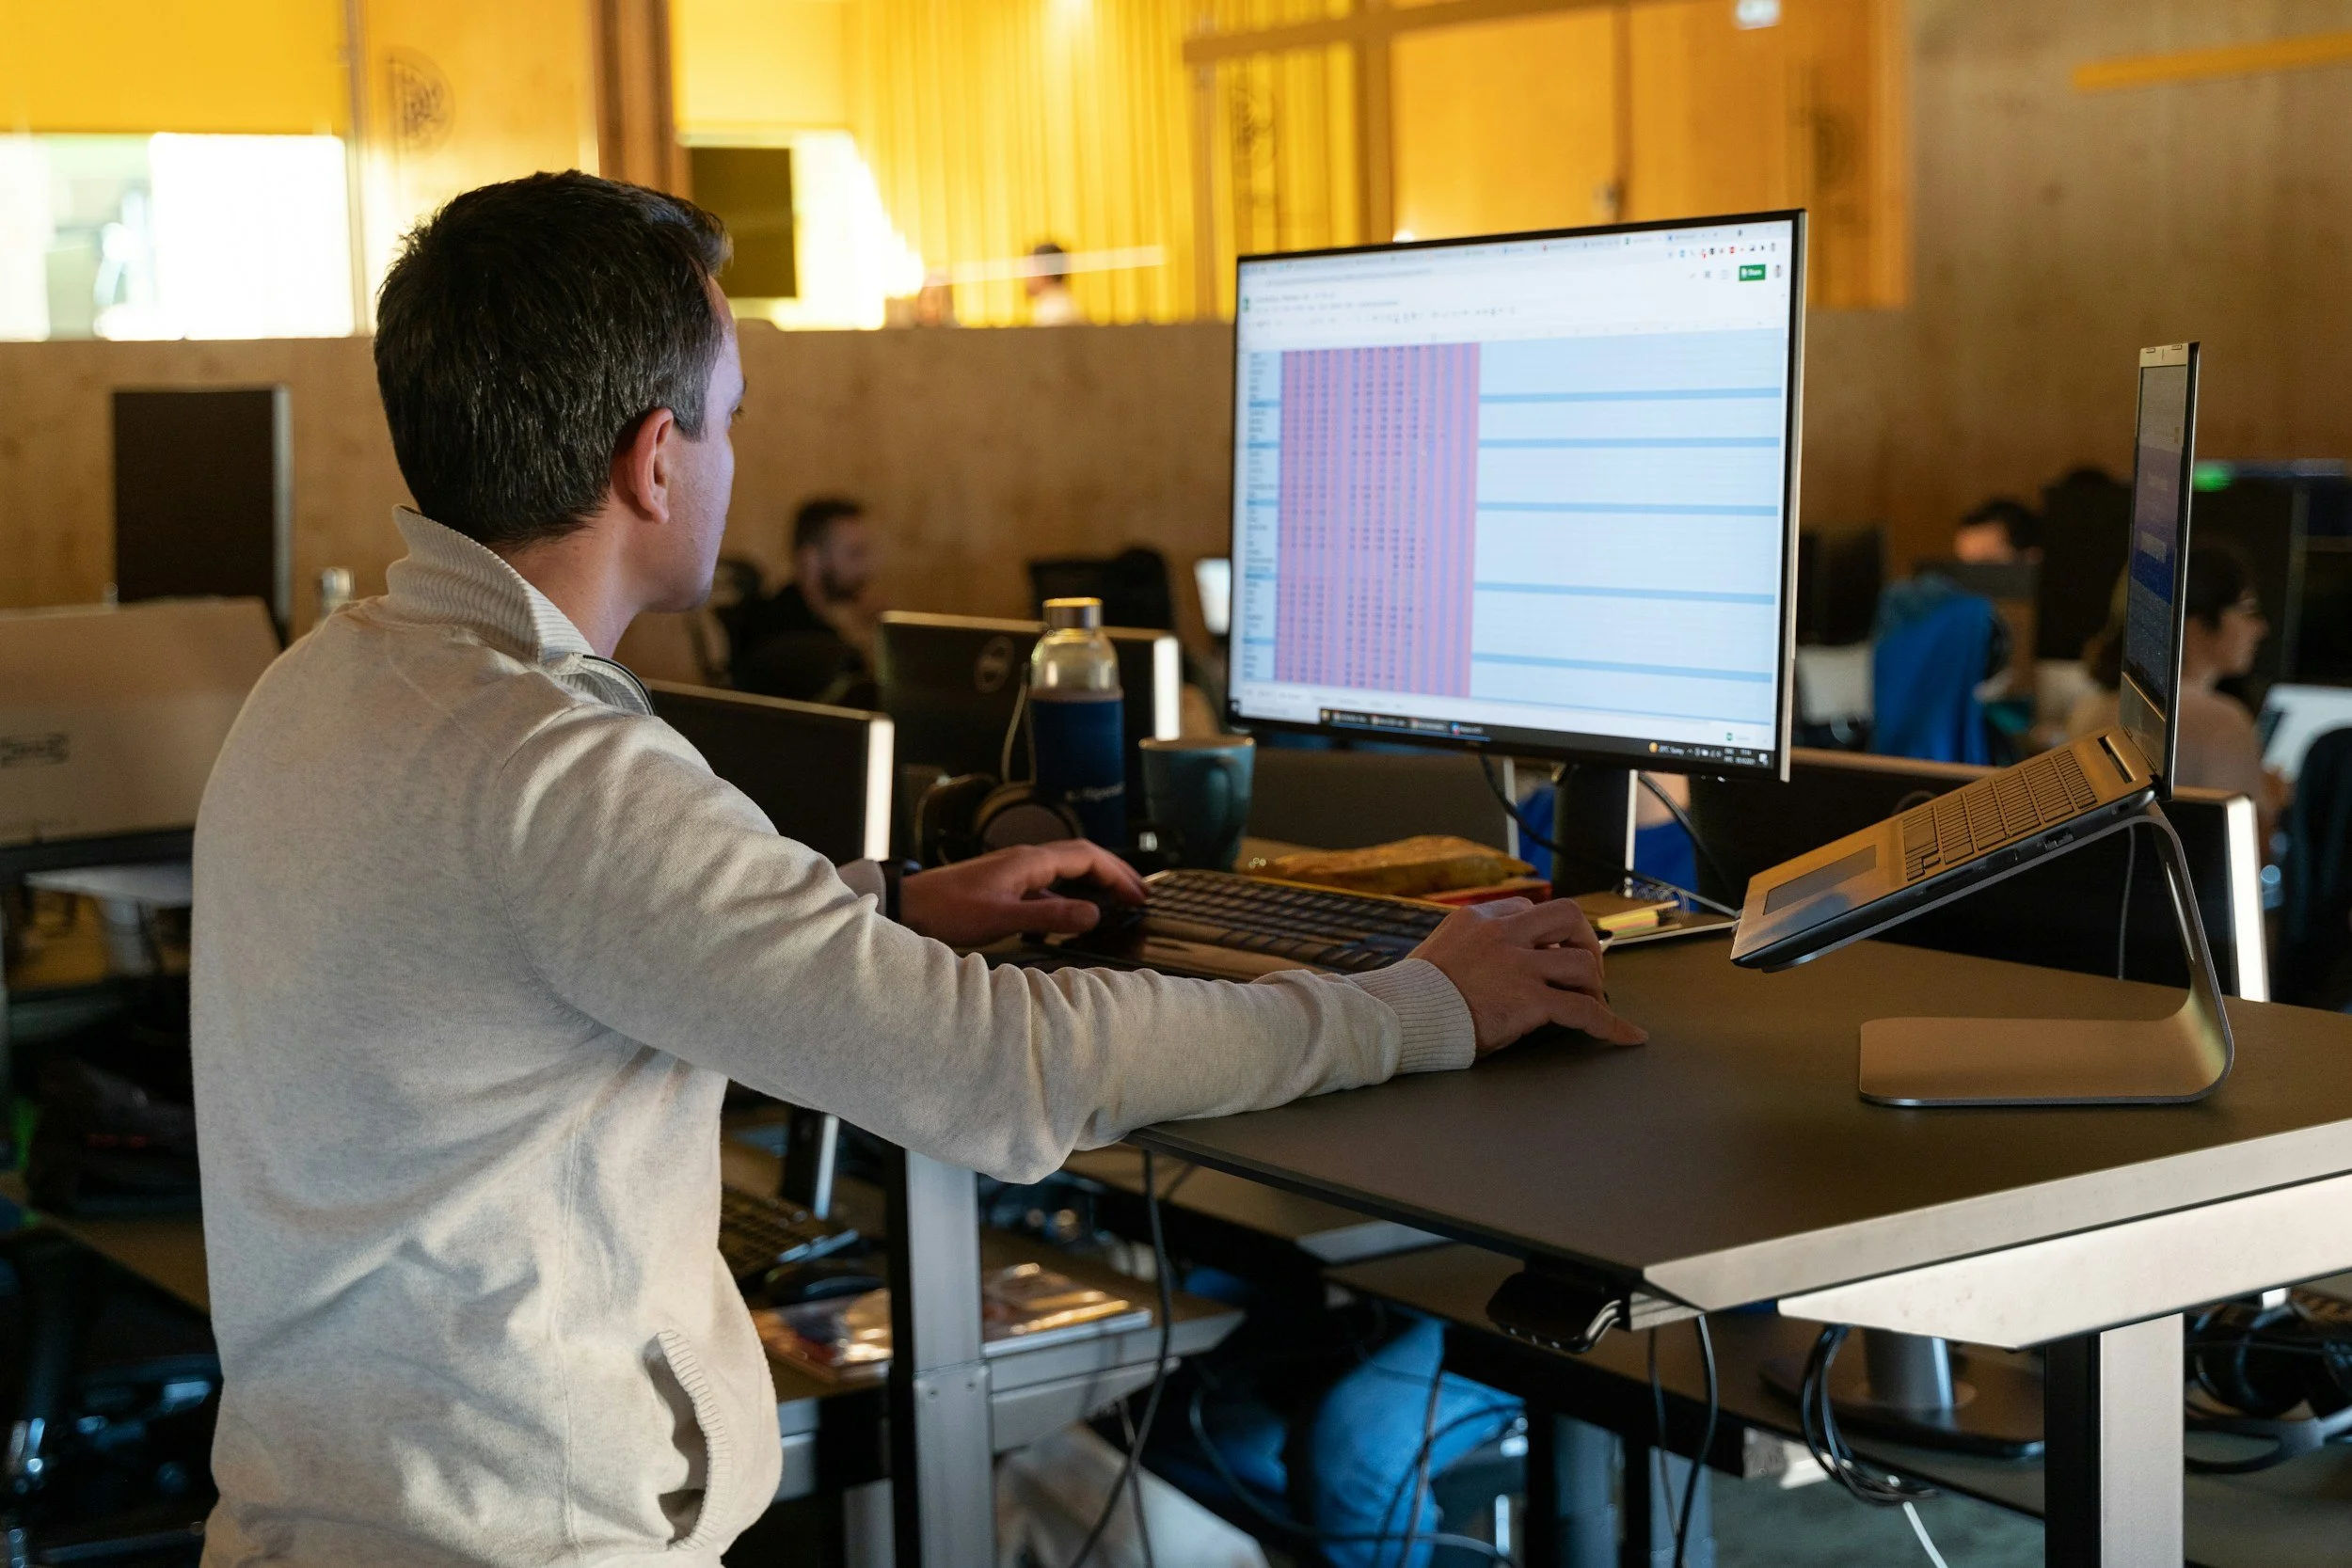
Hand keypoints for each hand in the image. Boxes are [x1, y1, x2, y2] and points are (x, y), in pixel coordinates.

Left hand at [898, 841, 1146, 948]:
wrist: (909, 906)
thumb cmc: (948, 910)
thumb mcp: (1003, 918)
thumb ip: (1051, 918)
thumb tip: (1094, 915)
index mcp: (1030, 862)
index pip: (1087, 858)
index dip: (1117, 875)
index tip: (1138, 895)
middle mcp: (1026, 860)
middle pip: (1081, 858)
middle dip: (1113, 873)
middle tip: (1139, 894)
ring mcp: (1015, 872)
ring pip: (1066, 870)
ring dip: (1093, 883)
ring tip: (1116, 901)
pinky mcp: (1005, 886)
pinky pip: (1048, 886)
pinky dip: (1069, 897)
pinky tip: (1072, 917)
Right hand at [1409, 897, 1647, 1055]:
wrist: (1400, 1016)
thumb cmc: (1413, 994)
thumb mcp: (1440, 950)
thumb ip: (1471, 945)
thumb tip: (1495, 960)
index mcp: (1478, 919)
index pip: (1529, 910)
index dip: (1547, 934)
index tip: (1552, 952)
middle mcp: (1503, 935)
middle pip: (1567, 915)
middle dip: (1584, 939)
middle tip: (1584, 968)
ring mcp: (1518, 966)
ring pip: (1582, 961)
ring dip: (1593, 983)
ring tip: (1592, 1002)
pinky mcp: (1529, 1001)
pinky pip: (1583, 1010)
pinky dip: (1612, 1024)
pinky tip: (1627, 1036)